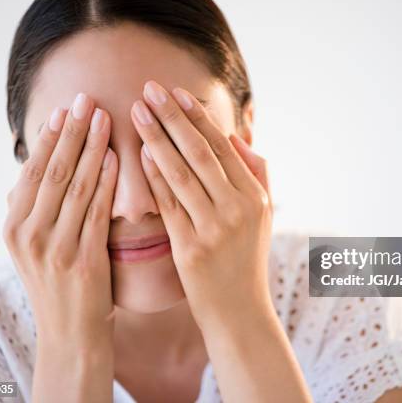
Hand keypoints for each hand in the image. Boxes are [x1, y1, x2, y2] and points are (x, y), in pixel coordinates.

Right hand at [2, 93, 116, 401]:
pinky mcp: (81, 261)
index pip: (33, 171)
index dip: (51, 137)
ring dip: (90, 148)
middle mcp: (27, 235)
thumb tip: (47, 164)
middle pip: (52, 171)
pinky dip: (104, 182)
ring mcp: (52, 249)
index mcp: (13, 227)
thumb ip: (39, 209)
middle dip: (71, 132)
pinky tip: (114, 158)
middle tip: (87, 98)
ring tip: (103, 117)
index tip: (66, 108)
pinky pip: (95, 212)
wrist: (70, 333)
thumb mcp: (36, 246)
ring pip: (73, 186)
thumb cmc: (59, 283)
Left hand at [131, 81, 310, 402]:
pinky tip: (140, 155)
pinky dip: (154, 177)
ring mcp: (214, 229)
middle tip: (149, 89)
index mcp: (255, 197)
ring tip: (137, 113)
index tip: (177, 93)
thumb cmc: (247, 260)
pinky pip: (168, 205)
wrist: (240, 312)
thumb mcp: (264, 215)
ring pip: (181, 173)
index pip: (223, 147)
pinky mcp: (190, 248)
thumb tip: (237, 137)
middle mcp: (238, 209)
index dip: (198, 117)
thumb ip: (256, 173)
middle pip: (200, 152)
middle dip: (173, 117)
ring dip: (157, 139)